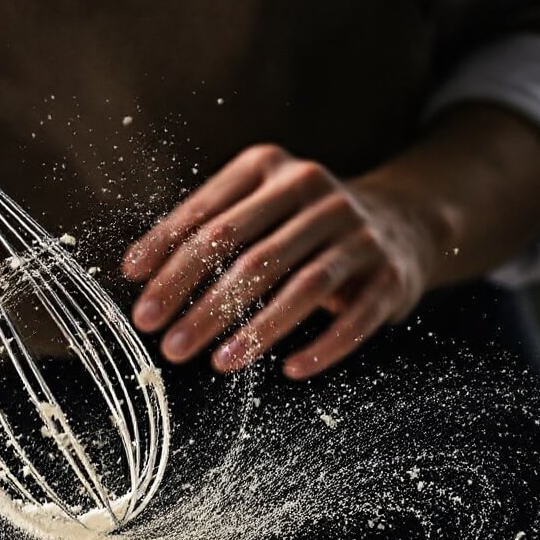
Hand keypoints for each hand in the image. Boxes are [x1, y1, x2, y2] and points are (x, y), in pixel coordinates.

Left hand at [122, 144, 441, 379]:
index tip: (136, 292)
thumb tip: (138, 272)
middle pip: (248, 253)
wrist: (402, 220)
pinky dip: (324, 347)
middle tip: (167, 343)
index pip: (210, 217)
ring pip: (300, 285)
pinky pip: (356, 317)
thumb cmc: (304, 225)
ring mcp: (357, 232)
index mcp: (270, 169)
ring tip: (217, 363)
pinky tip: (292, 370)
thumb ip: (206, 230)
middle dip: (201, 302)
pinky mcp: (389, 273)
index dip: (169, 254)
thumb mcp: (257, 208)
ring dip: (255, 328)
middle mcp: (315, 193)